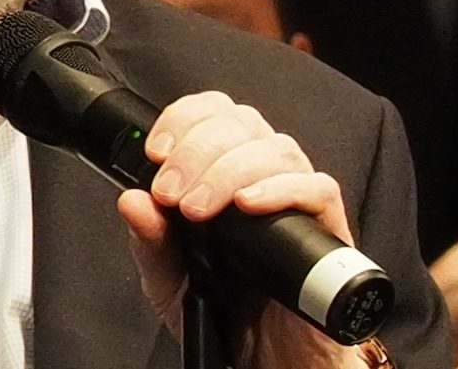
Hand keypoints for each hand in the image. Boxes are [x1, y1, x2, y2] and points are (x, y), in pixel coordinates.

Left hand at [116, 91, 366, 367]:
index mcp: (225, 172)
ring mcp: (296, 201)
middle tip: (172, 193)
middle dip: (198, 149)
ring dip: (229, 169)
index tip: (155, 150)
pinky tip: (249, 206)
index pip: (214, 113)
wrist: (265, 362)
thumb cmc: (224, 313)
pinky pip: (318, 189)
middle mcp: (262, 176)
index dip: (185, 118)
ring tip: (198, 210)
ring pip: (277, 148)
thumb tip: (131, 200)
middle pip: (243, 123)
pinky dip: (282, 188)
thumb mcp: (169, 278)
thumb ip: (149, 241)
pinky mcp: (326, 230)